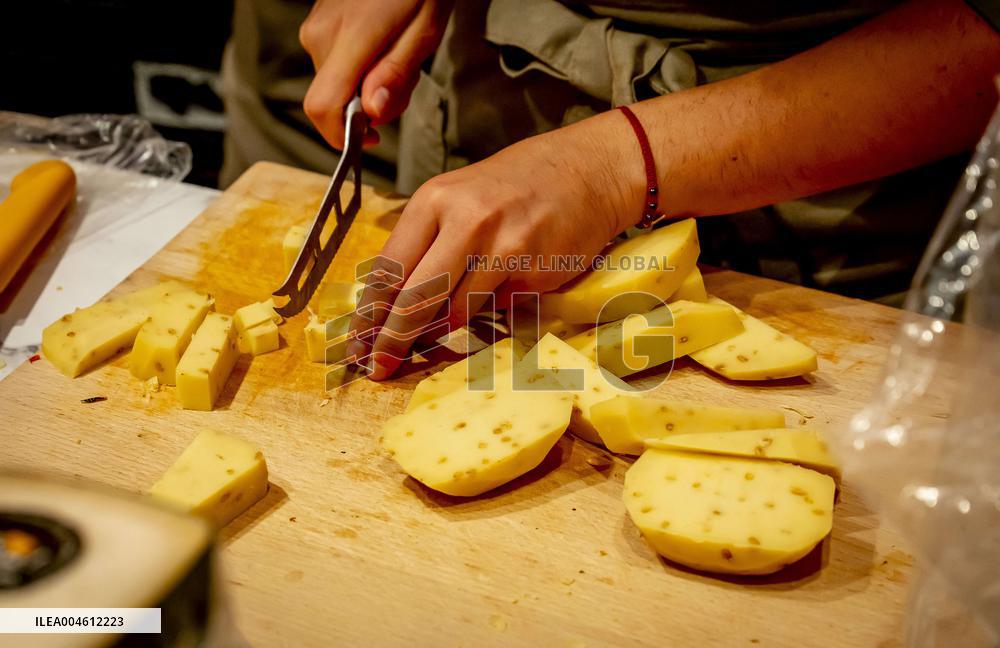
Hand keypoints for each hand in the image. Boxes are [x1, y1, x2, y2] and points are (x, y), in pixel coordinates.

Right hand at [299, 0, 452, 146]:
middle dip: (370, 106)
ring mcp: (316, 27)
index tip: (371, 138)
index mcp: (349, 38)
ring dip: (369, 86)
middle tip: (405, 80)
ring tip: (399, 56)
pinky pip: (335, 64)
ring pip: (336, 84)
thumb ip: (395, 75)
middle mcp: (322, 34)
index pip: (323, 107)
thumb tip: (373, 113)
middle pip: (334, 100)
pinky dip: (361, 68)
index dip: (342, 136)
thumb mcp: (423, 34)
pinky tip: (385, 46)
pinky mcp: (319, 23)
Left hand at [348, 113, 644, 379]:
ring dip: (441, 332)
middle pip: (415, 296)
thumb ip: (429, 245)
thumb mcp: (460, 199)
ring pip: (456, 310)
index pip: (389, 266)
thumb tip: (396, 306)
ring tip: (430, 341)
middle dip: (392, 338)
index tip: (357, 341)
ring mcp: (502, 245)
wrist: (589, 170)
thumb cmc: (519, 186)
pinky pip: (496, 308)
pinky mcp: (533, 269)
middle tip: (377, 366)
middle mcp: (464, 219)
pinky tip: (492, 299)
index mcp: (434, 199)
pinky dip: (487, 313)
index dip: (368, 312)